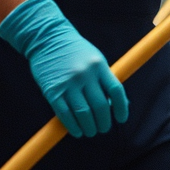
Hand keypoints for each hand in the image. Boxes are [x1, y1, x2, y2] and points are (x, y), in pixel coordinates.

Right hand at [0, 0, 128, 137]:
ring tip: (90, 131)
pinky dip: (73, 127)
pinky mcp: (53, 92)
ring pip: (84, 114)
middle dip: (104, 123)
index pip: (116, 91)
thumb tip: (118, 104)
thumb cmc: (74, 50)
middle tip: (103, 128)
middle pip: (101, 106)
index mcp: (98, 65)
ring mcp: (68, 84)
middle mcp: (85, 74)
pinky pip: (65, 115)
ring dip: (89, 128)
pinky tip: (77, 131)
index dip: (122, 108)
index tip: (121, 119)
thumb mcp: (94, 58)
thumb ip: (105, 78)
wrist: (47, 38)